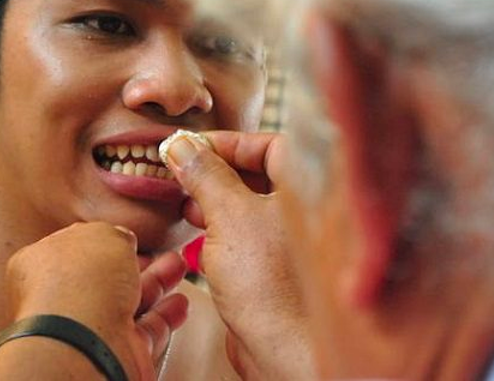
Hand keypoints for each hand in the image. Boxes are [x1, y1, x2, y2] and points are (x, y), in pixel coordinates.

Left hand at [4, 222, 188, 379]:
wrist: (84, 342)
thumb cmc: (82, 282)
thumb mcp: (102, 234)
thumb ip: (113, 234)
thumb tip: (122, 239)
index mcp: (40, 265)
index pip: (74, 249)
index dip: (103, 240)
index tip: (126, 235)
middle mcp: (61, 301)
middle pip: (104, 277)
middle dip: (136, 261)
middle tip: (160, 249)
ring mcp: (87, 328)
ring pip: (129, 302)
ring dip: (156, 283)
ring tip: (178, 265)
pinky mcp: (115, 351)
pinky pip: (145, 330)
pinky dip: (164, 316)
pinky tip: (179, 302)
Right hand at [166, 132, 313, 379]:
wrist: (281, 349)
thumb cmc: (271, 283)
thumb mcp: (229, 215)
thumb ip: (205, 175)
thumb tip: (181, 146)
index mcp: (311, 186)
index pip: (268, 144)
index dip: (228, 143)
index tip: (192, 146)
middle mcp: (308, 208)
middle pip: (256, 174)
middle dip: (215, 172)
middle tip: (182, 170)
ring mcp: (292, 238)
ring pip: (248, 205)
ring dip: (214, 200)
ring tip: (184, 201)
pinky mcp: (276, 266)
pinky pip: (246, 234)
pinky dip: (221, 228)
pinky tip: (196, 229)